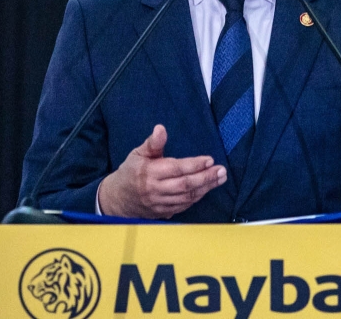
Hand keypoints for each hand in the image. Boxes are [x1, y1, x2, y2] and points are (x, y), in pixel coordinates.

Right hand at [98, 125, 226, 218]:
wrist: (118, 200)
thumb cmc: (130, 172)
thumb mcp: (137, 154)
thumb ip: (152, 143)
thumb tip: (161, 128)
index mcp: (149, 173)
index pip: (176, 169)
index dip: (194, 165)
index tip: (210, 159)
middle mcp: (155, 190)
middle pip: (185, 185)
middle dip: (206, 178)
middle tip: (222, 171)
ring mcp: (160, 203)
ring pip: (187, 197)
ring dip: (206, 188)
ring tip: (220, 178)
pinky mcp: (164, 212)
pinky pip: (184, 205)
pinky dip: (197, 197)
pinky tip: (207, 189)